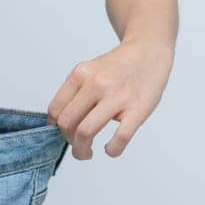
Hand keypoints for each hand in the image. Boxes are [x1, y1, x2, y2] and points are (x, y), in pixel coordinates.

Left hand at [46, 37, 173, 158]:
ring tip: (86, 153)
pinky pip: (120, 138)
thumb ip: (75, 92)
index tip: (63, 134)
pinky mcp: (138, 109)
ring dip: (82, 151)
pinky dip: (111, 150)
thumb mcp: (90, 70)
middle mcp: (96, 83)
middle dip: (68, 142)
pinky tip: (110, 149)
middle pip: (67, 123)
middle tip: (77, 146)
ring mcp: (117, 96)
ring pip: (85, 132)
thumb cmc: (118, 67)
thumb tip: (59, 123)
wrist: (149, 51)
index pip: (56, 110)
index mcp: (80, 73)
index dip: (55, 128)